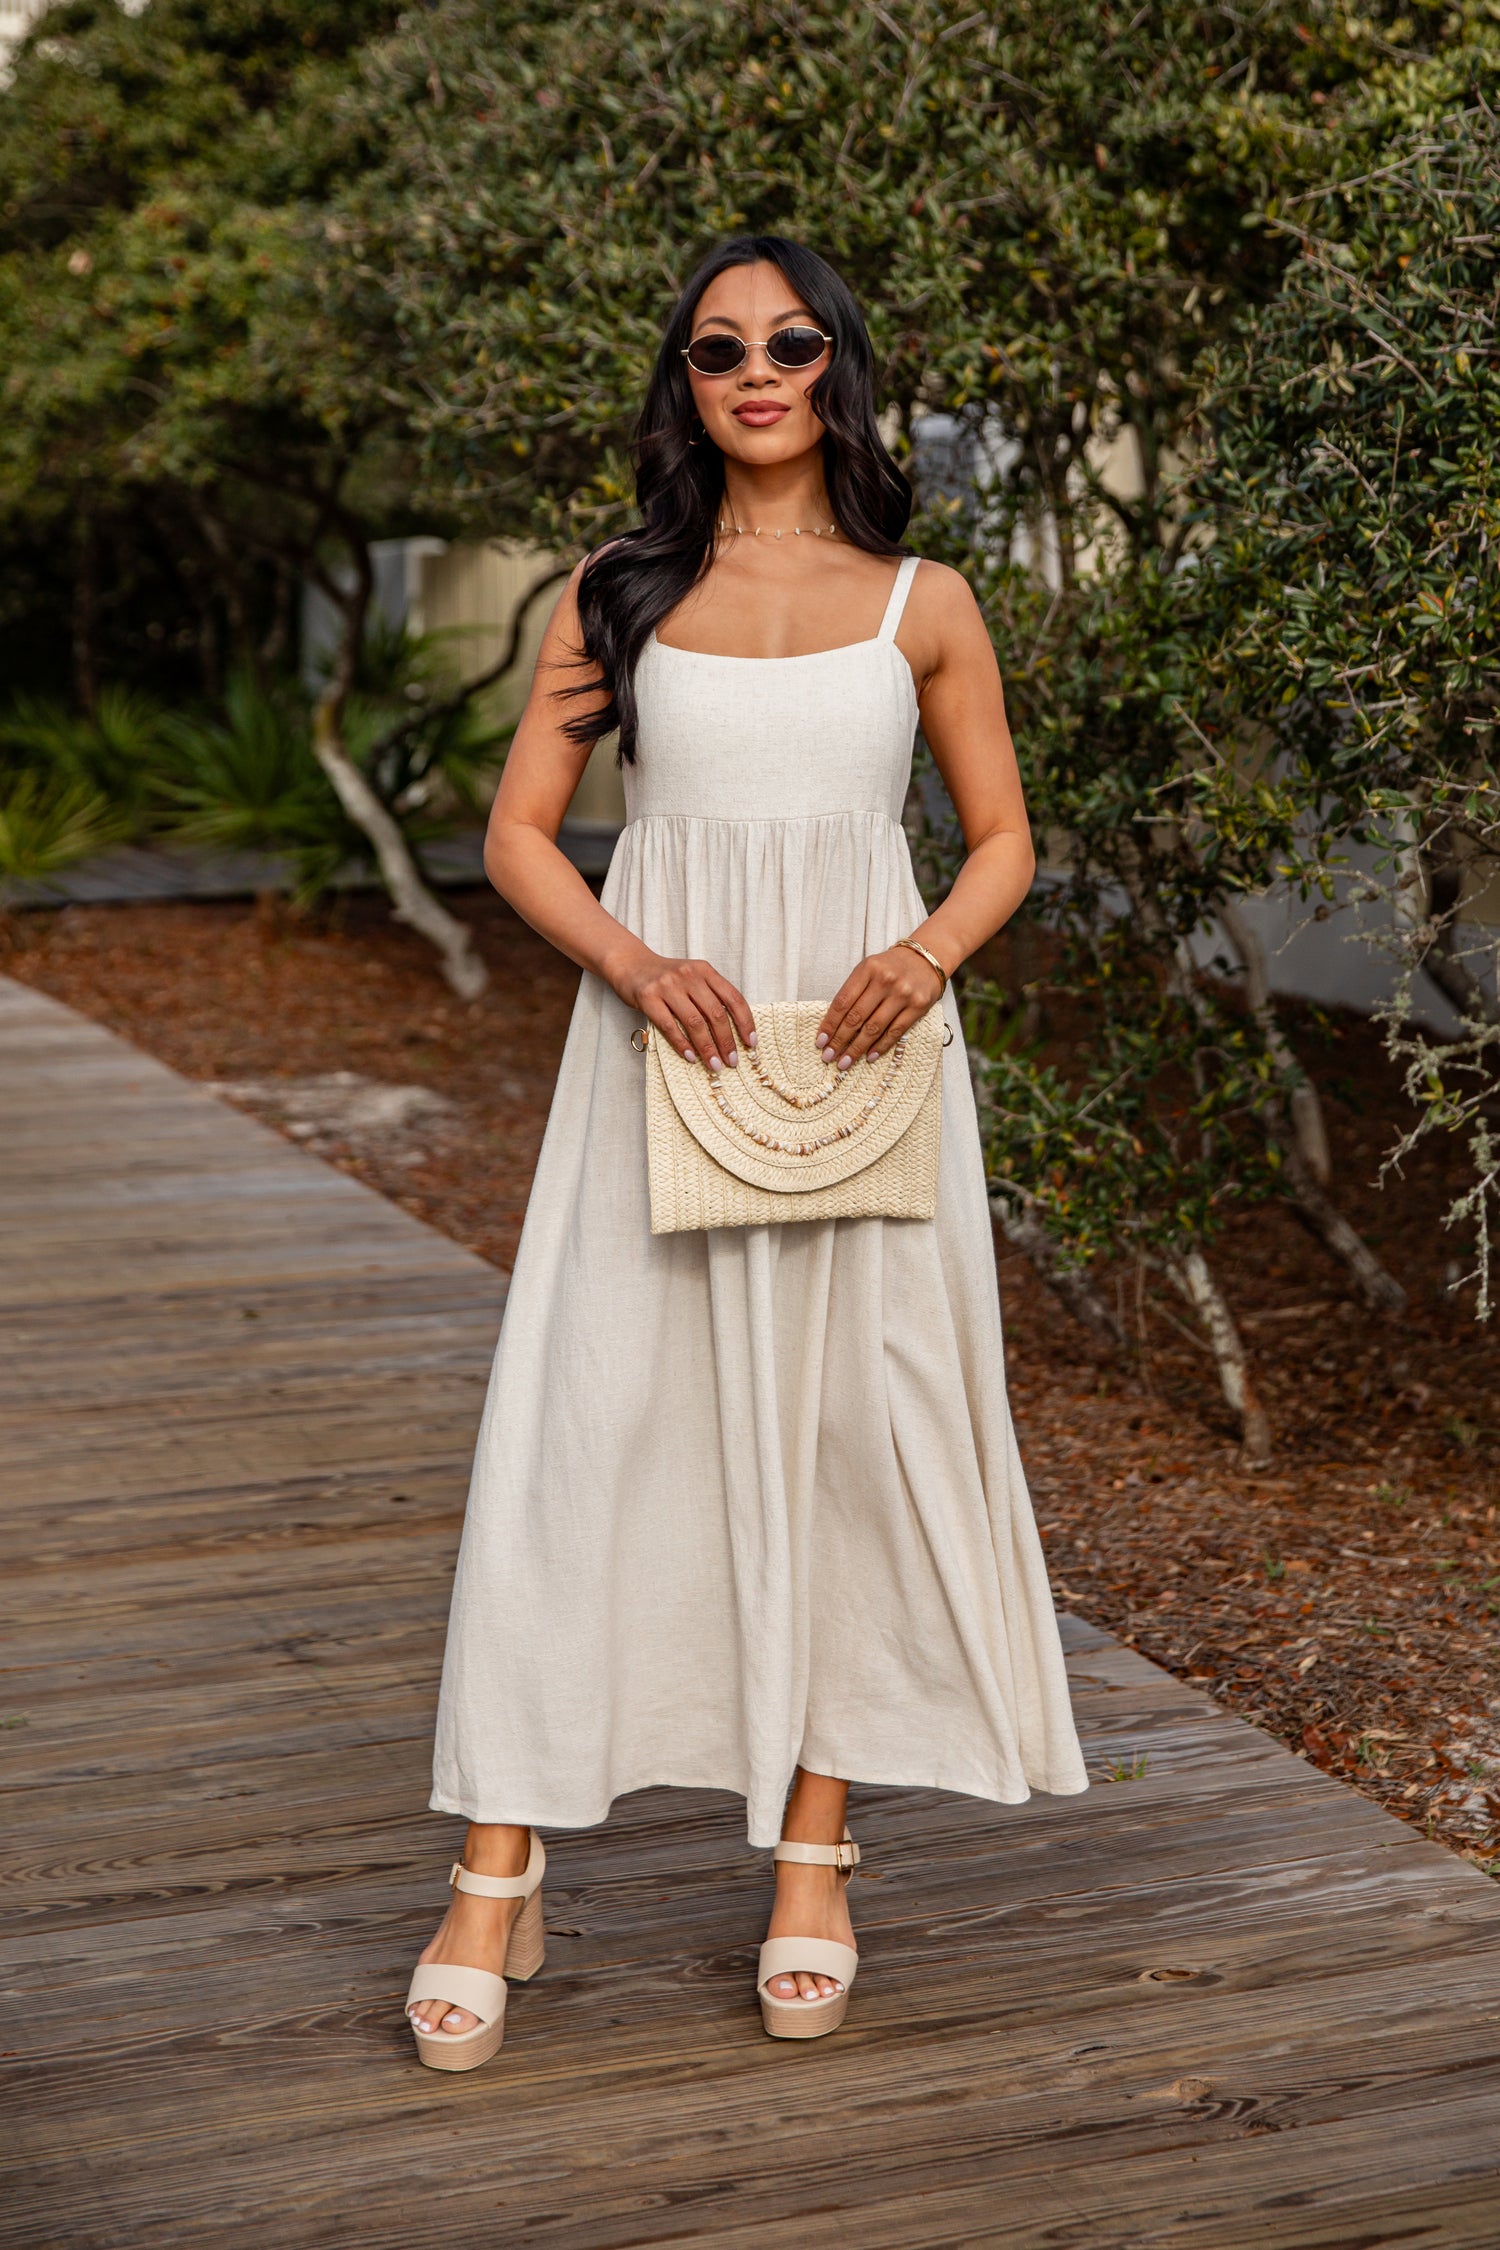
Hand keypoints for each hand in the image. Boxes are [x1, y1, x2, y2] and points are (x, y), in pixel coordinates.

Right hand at [614, 948, 755, 1070]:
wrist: (630, 964)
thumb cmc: (665, 977)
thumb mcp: (692, 977)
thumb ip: (710, 995)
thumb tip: (732, 1031)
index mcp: (704, 970)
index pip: (733, 998)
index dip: (745, 1022)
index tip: (751, 1043)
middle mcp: (688, 975)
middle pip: (715, 1014)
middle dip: (727, 1041)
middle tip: (731, 1061)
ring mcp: (667, 986)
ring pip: (694, 1022)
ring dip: (707, 1048)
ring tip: (714, 1065)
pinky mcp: (648, 997)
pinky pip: (669, 1026)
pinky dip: (681, 1044)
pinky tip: (690, 1057)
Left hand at [817, 945, 944, 1070]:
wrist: (928, 958)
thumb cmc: (891, 967)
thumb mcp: (869, 969)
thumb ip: (853, 991)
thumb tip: (834, 1026)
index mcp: (868, 969)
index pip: (843, 1001)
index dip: (829, 1024)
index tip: (820, 1041)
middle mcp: (885, 980)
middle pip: (856, 1017)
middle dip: (839, 1040)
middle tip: (828, 1057)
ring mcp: (903, 994)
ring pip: (874, 1027)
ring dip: (857, 1049)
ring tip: (845, 1062)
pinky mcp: (919, 1006)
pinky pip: (895, 1031)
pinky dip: (881, 1046)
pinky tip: (869, 1056)